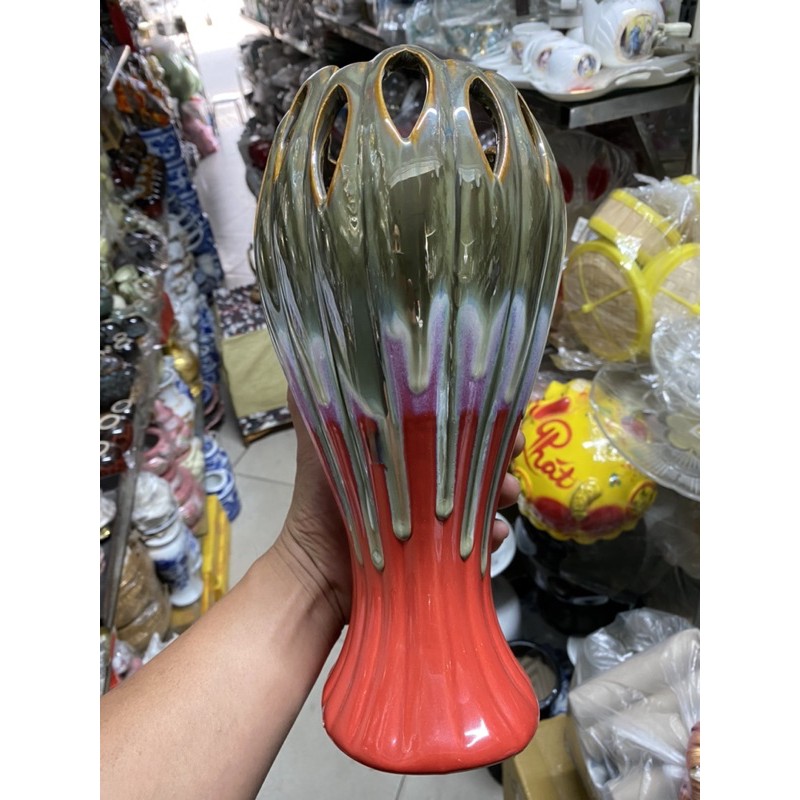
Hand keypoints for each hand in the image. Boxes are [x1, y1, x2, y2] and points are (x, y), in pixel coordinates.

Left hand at [277, 392, 523, 629]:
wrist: (318, 570)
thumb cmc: (320, 501)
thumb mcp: (318, 443)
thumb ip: (314, 404)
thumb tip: (311, 358)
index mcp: (400, 447)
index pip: (446, 420)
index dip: (474, 411)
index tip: (498, 405)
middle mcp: (421, 477)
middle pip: (472, 454)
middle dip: (497, 448)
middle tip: (513, 449)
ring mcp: (434, 515)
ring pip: (482, 494)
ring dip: (501, 490)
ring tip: (506, 493)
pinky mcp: (442, 549)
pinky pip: (477, 539)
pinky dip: (491, 535)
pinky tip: (494, 534)